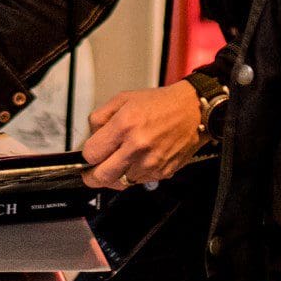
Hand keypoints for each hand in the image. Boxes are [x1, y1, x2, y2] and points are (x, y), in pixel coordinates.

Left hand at [80, 83, 203, 189]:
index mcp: (125, 125)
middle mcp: (137, 146)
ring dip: (116, 174)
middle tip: (91, 172)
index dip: (87, 154)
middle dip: (92, 176)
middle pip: (102, 176)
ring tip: (121, 160)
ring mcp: (151, 163)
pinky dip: (134, 174)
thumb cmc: (161, 104)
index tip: (90, 153)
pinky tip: (139, 159)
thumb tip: (91, 137)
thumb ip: (100, 117)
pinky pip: (139, 182)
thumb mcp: (123, 99)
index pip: (91, 153)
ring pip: (120, 182)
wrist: (193, 110)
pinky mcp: (163, 173)